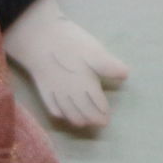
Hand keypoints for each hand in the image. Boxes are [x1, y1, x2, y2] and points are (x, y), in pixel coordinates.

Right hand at [4, 0, 129, 129]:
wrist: (36, 38)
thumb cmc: (67, 43)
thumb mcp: (93, 51)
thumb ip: (107, 65)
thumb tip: (125, 75)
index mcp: (85, 83)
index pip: (95, 102)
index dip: (102, 111)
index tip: (107, 120)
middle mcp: (70, 91)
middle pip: (81, 109)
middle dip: (91, 118)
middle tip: (99, 124)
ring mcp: (54, 90)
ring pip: (66, 109)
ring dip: (74, 118)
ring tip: (81, 123)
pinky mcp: (42, 86)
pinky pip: (49, 103)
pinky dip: (56, 111)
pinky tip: (59, 114)